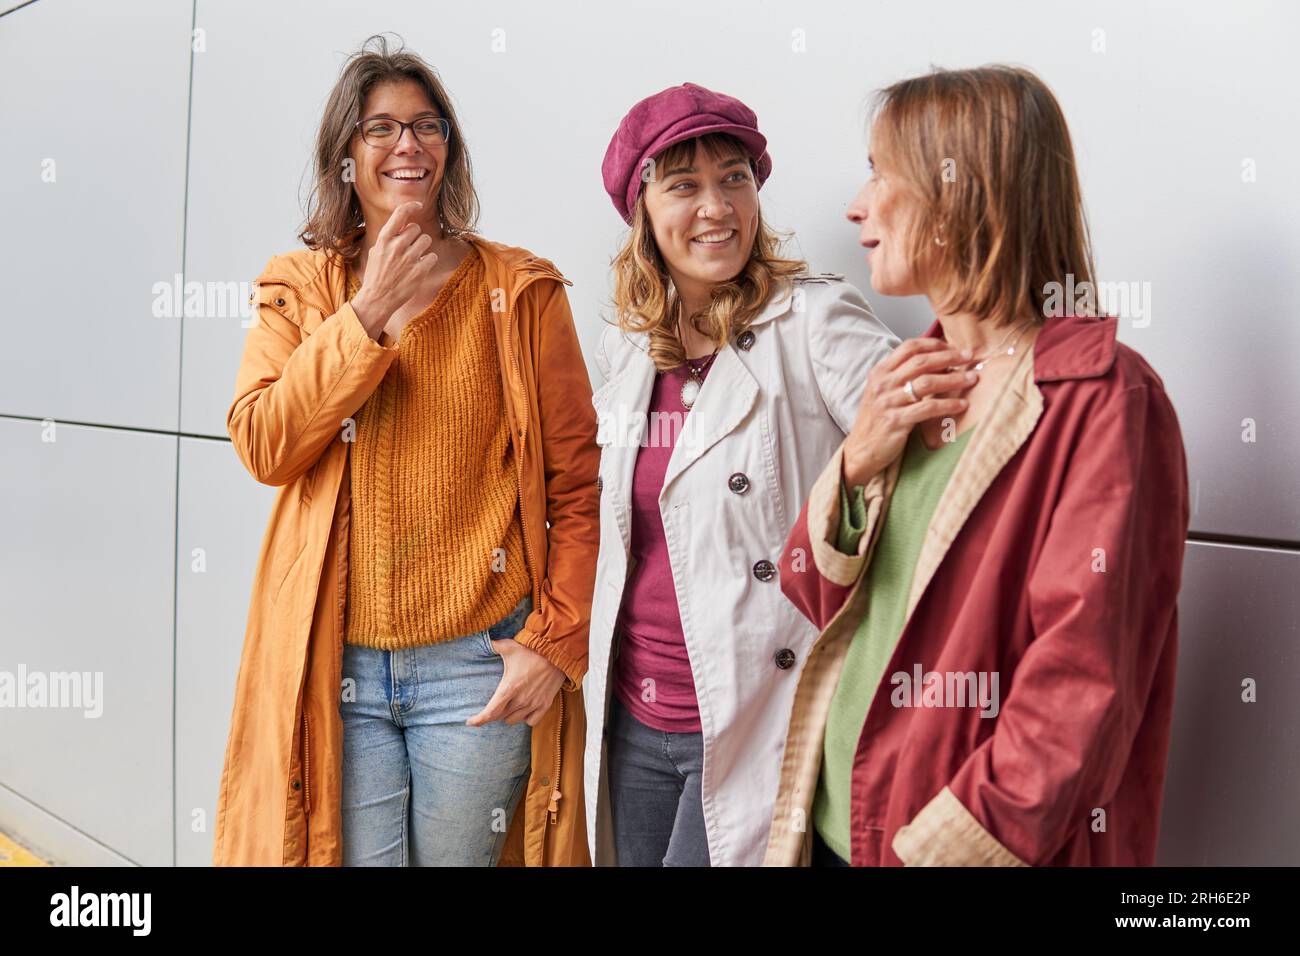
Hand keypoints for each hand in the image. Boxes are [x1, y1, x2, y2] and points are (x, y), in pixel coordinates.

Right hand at [351, 200, 439, 337]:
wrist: (377, 299)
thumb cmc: (376, 275)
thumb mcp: (376, 251)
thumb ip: (389, 238)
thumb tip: (403, 225)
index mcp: (384, 239)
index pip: (400, 214)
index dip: (411, 206)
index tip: (418, 205)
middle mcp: (397, 246)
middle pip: (416, 229)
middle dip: (414, 237)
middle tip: (408, 249)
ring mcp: (409, 258)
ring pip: (426, 240)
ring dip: (422, 248)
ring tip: (413, 258)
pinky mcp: (419, 271)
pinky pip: (432, 256)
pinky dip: (428, 261)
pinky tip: (419, 267)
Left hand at [466, 635, 566, 726]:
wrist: (557, 652)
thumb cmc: (532, 649)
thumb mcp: (509, 646)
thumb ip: (494, 646)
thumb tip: (484, 641)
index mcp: (509, 688)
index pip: (490, 713)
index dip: (478, 720)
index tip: (470, 722)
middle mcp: (520, 700)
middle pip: (500, 717)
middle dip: (493, 713)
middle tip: (492, 706)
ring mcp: (533, 704)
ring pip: (514, 720)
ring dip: (507, 715)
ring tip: (507, 706)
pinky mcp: (545, 704)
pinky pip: (531, 721)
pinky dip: (525, 718)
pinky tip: (523, 710)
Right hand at [842, 337, 977, 485]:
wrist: (861, 450)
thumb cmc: (877, 420)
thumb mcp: (883, 391)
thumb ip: (902, 375)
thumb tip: (938, 362)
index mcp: (880, 372)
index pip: (909, 347)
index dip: (934, 344)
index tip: (953, 348)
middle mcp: (883, 384)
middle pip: (921, 361)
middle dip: (949, 357)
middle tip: (969, 357)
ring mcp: (888, 402)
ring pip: (927, 383)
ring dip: (954, 379)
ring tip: (972, 379)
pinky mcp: (896, 421)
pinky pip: (928, 408)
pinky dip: (948, 405)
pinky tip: (962, 405)